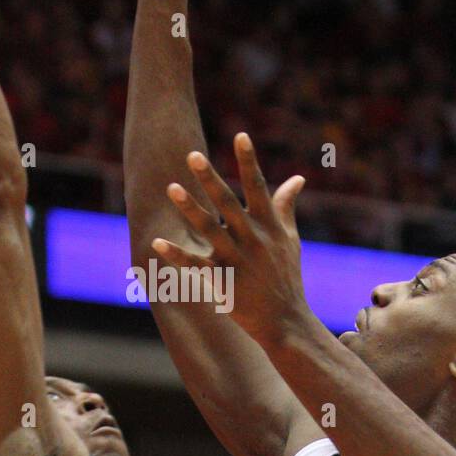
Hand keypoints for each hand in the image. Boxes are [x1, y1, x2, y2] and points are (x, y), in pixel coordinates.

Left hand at [152, 133, 307, 343]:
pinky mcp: (224, 281)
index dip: (249, 161)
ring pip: (211, 229)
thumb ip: (286, 207)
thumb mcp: (290, 239)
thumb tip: (298, 179)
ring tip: (171, 187)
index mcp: (269, 226)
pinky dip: (177, 254)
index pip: (259, 187)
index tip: (240, 135)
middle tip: (192, 155)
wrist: (286, 321)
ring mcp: (238, 259)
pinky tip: (158, 242)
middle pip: (228, 203)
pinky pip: (197, 264)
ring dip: (190, 208)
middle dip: (210, 179)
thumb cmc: (287, 276)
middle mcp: (253, 239)